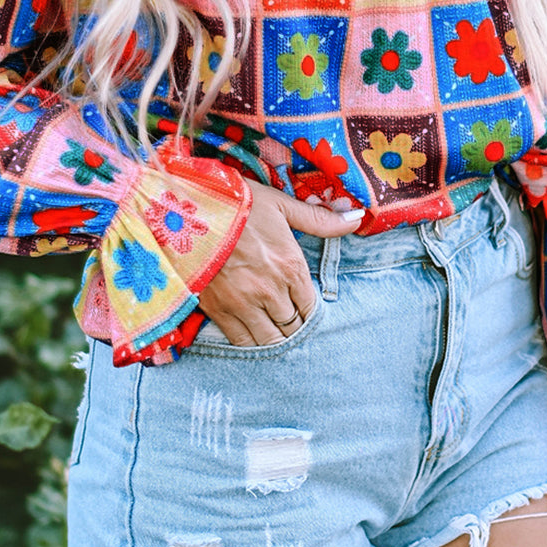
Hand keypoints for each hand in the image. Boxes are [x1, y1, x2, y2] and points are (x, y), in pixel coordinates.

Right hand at [197, 180, 362, 345]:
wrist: (189, 209)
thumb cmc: (239, 204)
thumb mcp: (282, 206)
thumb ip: (321, 220)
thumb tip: (357, 219)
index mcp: (291, 266)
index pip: (311, 306)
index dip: (309, 309)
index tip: (303, 305)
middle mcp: (271, 291)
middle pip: (293, 326)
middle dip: (294, 324)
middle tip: (288, 319)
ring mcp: (244, 304)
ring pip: (271, 339)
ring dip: (276, 337)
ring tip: (274, 329)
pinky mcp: (219, 310)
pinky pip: (242, 341)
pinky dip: (252, 342)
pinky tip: (254, 335)